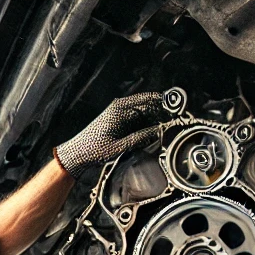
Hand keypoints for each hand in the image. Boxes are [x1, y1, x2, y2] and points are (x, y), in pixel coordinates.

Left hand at [55, 92, 171, 176]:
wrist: (76, 154)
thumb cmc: (93, 150)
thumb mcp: (119, 147)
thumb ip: (140, 137)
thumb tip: (158, 130)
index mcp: (120, 109)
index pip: (149, 100)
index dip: (165, 103)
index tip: (177, 107)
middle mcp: (120, 107)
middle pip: (148, 105)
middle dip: (163, 111)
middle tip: (177, 119)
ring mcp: (119, 114)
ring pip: (144, 112)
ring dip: (156, 118)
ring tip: (169, 126)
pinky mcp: (119, 121)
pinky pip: (137, 119)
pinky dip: (147, 123)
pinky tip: (155, 131)